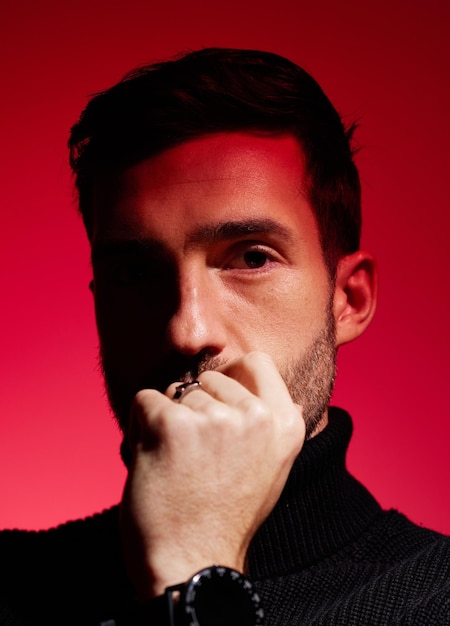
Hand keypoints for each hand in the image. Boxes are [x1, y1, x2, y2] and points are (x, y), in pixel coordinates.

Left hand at [120, 352, 304, 598]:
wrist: (192, 566)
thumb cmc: (226, 520)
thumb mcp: (271, 470)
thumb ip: (272, 428)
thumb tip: (291, 397)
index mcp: (285, 424)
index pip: (257, 362)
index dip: (231, 377)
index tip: (218, 402)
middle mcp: (254, 416)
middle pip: (209, 379)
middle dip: (194, 406)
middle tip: (195, 455)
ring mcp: (214, 419)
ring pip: (175, 392)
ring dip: (166, 422)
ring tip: (176, 466)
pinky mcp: (171, 425)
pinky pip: (144, 401)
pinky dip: (138, 428)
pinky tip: (152, 461)